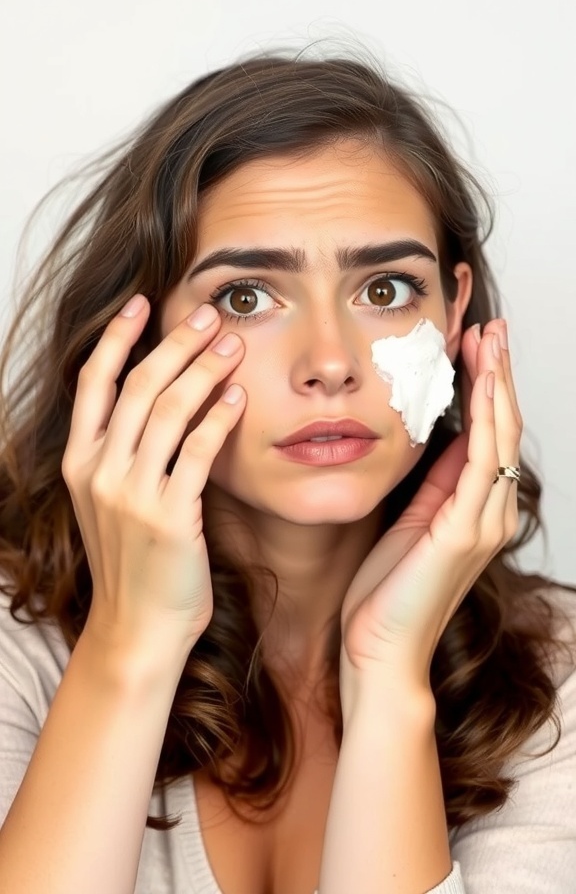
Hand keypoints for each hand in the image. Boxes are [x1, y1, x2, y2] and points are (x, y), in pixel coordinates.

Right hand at [61, 296, 245, 662]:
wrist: (138, 628)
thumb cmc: (134, 562)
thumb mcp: (111, 501)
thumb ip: (125, 453)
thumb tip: (161, 397)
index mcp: (80, 462)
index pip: (94, 383)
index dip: (118, 338)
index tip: (141, 304)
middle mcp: (99, 472)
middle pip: (139, 386)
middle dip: (175, 343)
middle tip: (207, 314)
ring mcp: (132, 494)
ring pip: (170, 410)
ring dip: (204, 370)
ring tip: (231, 345)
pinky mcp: (169, 516)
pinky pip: (198, 452)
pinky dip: (220, 419)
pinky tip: (238, 397)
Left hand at [340, 319, 521, 694]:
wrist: (378, 652)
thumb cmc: (386, 594)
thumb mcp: (411, 522)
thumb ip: (435, 483)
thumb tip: (445, 438)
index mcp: (475, 510)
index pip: (490, 434)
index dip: (487, 387)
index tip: (476, 344)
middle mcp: (490, 513)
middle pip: (504, 425)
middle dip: (498, 372)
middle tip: (491, 326)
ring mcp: (483, 523)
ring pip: (501, 435)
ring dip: (496, 382)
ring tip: (488, 338)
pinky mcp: (465, 532)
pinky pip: (481, 462)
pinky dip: (485, 417)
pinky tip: (481, 383)